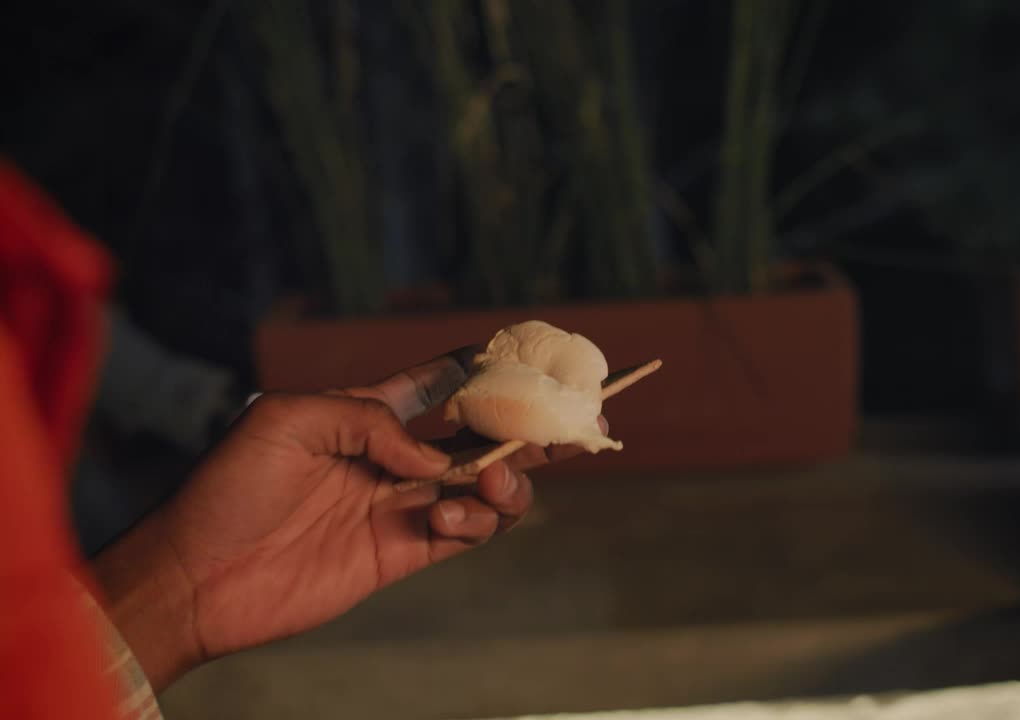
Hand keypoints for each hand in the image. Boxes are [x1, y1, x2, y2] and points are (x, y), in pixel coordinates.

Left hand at [92, 348, 600, 690]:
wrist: (198, 575)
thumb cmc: (229, 486)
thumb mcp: (287, 420)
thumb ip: (370, 421)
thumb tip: (435, 459)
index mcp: (365, 414)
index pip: (436, 384)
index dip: (481, 369)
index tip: (527, 356)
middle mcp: (392, 457)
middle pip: (479, 437)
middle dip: (527, 428)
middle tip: (573, 423)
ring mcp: (400, 505)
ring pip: (483, 488)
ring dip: (506, 480)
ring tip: (493, 480)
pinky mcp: (401, 553)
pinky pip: (464, 533)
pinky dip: (476, 521)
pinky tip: (448, 515)